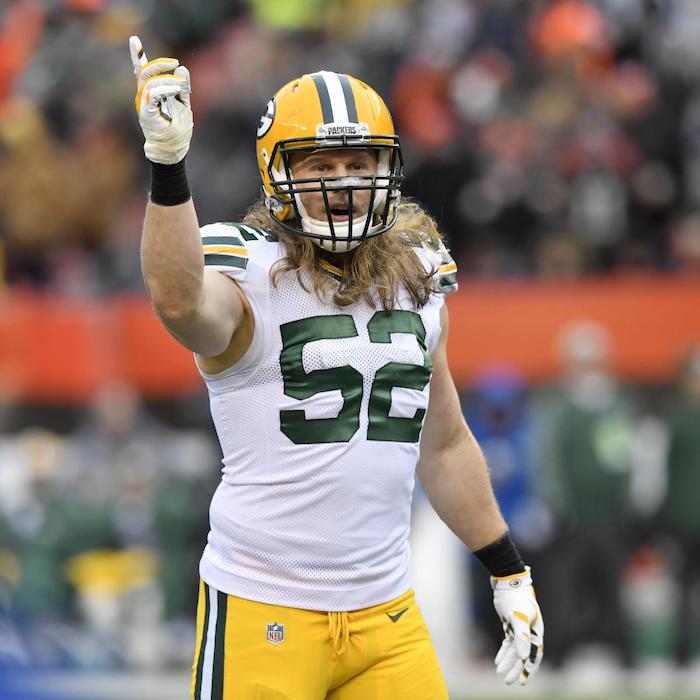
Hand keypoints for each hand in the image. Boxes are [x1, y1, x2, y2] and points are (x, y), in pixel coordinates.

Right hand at [129, 35, 192, 163]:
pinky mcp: (146, 113)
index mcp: (152, 93)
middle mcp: (145, 97)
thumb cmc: (178, 129)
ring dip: (167, 80)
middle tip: (175, 63)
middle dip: (160, 64)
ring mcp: (144, 105)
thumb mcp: (184, 104)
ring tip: (179, 87)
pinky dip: (164, 89)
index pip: (142, 72)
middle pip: (146, 72)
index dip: (137, 55)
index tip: (134, 40)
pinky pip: (152, 95)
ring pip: (150, 82)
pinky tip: (175, 90)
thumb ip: (183, 87)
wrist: (173, 149)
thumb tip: (182, 67)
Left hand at [491, 566, 543, 684]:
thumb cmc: (515, 598)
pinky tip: (497, 661)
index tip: (522, 681)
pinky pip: (508, 643)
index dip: (530, 668)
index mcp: (535, 630)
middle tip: (508, 682)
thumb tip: (523, 657)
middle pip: (523, 655)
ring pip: (514, 650)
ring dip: (508, 662)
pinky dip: (504, 652)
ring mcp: (520, 629)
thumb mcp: (518, 617)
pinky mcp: (511, 625)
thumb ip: (522, 637)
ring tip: (500, 673)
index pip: (535, 654)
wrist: (507, 582)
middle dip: (516, 669)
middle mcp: (530, 631)